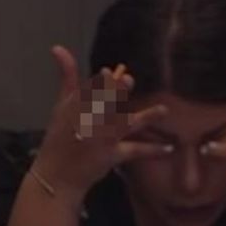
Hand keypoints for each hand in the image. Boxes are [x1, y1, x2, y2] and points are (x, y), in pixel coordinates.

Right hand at [31, 45, 171, 202]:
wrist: (57, 175)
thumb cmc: (61, 138)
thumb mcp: (61, 106)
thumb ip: (68, 78)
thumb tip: (60, 49)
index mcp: (75, 106)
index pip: (88, 90)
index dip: (100, 81)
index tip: (109, 72)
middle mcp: (88, 121)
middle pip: (104, 103)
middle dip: (115, 91)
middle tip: (128, 80)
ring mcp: (101, 138)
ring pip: (125, 124)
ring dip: (146, 117)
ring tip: (164, 110)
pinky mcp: (111, 155)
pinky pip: (135, 151)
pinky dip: (152, 150)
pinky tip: (169, 148)